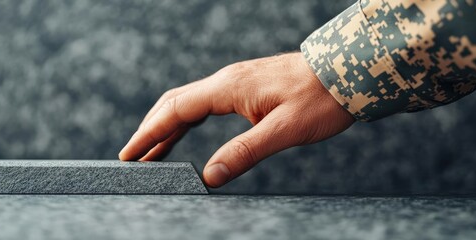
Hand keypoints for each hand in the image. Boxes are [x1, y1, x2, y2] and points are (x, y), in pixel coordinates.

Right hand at [118, 52, 353, 186]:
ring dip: (168, 126)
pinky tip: (186, 134)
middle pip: (176, 103)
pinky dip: (189, 120)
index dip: (149, 133)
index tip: (129, 154)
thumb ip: (245, 152)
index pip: (177, 110)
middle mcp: (227, 81)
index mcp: (229, 88)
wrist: (346, 73)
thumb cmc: (319, 100)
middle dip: (151, 129)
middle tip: (133, 156)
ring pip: (190, 102)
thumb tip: (210, 176)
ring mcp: (236, 82)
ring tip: (152, 151)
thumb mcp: (284, 130)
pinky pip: (207, 102)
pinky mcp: (247, 87)